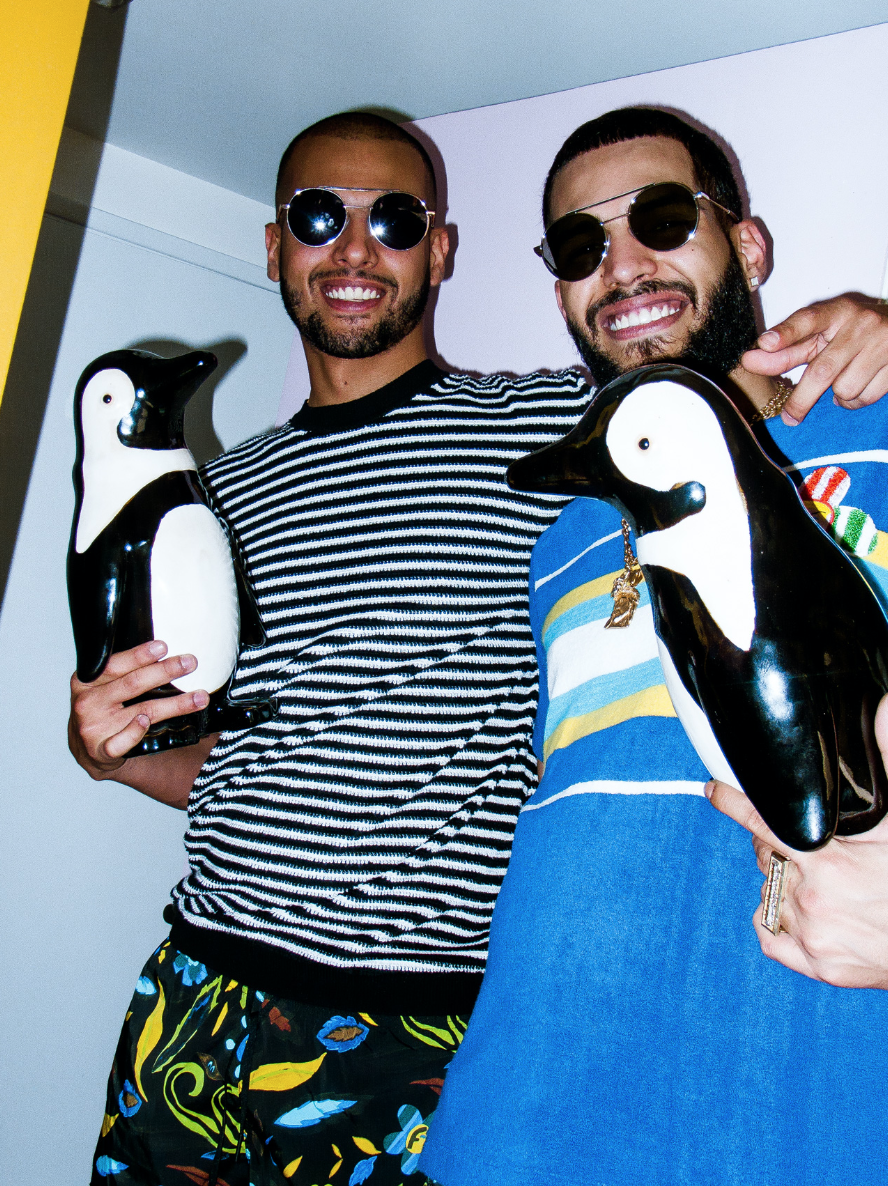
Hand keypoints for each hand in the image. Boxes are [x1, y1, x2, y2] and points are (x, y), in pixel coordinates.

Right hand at [69, 639, 209, 778]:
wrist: (89, 750)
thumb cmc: (102, 711)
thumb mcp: (103, 687)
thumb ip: (123, 672)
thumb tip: (164, 653)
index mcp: (86, 681)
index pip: (115, 664)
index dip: (140, 655)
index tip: (163, 646)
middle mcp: (88, 702)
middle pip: (133, 684)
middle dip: (165, 671)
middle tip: (190, 663)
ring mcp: (94, 727)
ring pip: (142, 711)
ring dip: (175, 704)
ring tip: (200, 697)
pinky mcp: (101, 750)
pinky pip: (121, 741)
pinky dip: (134, 732)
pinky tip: (146, 722)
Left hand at [705, 697, 887, 986]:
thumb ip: (884, 765)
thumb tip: (882, 710)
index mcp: (825, 857)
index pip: (761, 818)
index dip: (731, 800)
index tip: (712, 788)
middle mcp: (810, 896)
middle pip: (766, 856)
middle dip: (779, 845)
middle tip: (811, 846)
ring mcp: (812, 933)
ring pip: (769, 893)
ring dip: (784, 883)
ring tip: (821, 883)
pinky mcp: (817, 965)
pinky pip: (770, 936)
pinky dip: (777, 922)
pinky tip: (800, 912)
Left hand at [741, 294, 887, 424]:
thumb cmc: (849, 333)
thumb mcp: (820, 336)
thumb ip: (787, 350)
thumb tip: (750, 361)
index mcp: (835, 312)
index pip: (807, 320)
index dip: (785, 333)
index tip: (764, 344)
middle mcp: (859, 324)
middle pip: (822, 370)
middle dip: (801, 399)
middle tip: (789, 417)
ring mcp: (881, 343)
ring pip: (845, 389)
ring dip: (837, 396)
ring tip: (841, 381)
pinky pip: (865, 398)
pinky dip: (855, 401)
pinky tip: (859, 384)